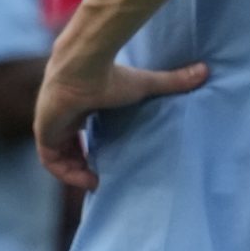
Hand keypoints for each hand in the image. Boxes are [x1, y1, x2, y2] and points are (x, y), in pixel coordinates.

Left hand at [33, 46, 206, 191]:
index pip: (80, 130)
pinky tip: (88, 179)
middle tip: (102, 178)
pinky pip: (51, 161)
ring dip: (75, 171)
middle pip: (67, 146)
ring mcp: (50, 123)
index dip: (91, 147)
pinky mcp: (44, 132)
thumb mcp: (144, 84)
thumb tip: (205, 71)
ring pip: (59, 156)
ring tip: (97, 182)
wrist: (83, 68)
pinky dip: (67, 174)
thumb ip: (172, 81)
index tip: (107, 160)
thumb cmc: (110, 75)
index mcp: (80, 104)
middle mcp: (62, 115)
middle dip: (82, 163)